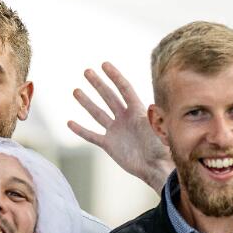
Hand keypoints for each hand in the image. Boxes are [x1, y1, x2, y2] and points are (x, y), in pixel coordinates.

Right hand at [69, 62, 174, 192]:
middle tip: (87, 72)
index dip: (115, 76)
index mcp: (138, 111)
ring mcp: (116, 130)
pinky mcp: (109, 144)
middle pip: (109, 97)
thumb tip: (154, 108)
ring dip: (87, 102)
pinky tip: (70, 123)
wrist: (155, 168)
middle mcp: (125, 118)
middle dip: (98, 84)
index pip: (124, 89)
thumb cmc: (162, 149)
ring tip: (76, 91)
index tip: (104, 65)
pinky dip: (81, 130)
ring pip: (98, 113)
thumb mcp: (160, 130)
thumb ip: (155, 119)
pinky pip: (92, 135)